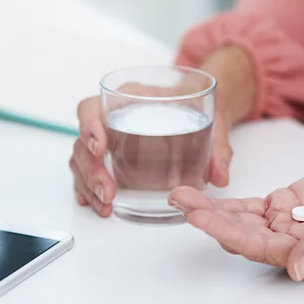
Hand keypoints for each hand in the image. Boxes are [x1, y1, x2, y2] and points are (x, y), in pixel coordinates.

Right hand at [70, 96, 234, 216]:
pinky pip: (87, 173)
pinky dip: (88, 190)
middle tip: (108, 191)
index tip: (100, 147)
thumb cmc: (194, 106)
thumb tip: (221, 176)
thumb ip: (217, 147)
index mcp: (127, 98)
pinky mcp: (108, 159)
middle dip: (91, 169)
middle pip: (83, 142)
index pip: (92, 108)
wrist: (195, 107)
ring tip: (106, 204)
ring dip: (89, 184)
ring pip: (82, 161)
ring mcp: (106, 140)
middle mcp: (110, 117)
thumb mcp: (211, 120)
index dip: (90, 127)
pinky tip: (95, 203)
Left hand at [169, 146, 303, 280]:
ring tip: (184, 195)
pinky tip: (207, 197)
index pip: (260, 246)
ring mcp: (291, 223)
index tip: (199, 218)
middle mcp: (297, 243)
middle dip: (210, 219)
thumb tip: (299, 270)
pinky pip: (255, 206)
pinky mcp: (290, 203)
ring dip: (215, 209)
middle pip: (244, 234)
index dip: (227, 232)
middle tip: (181, 200)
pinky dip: (232, 202)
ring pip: (245, 220)